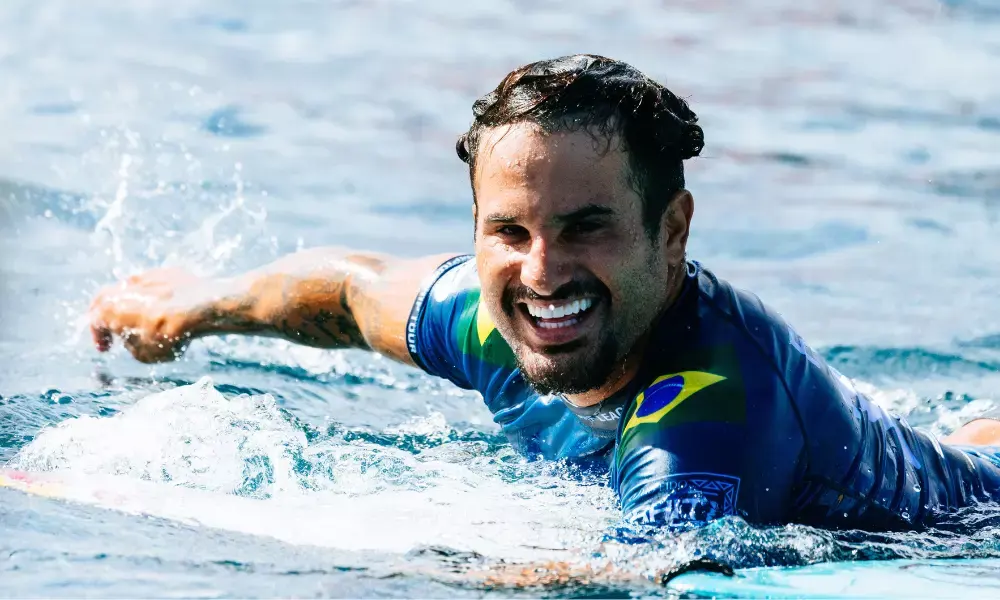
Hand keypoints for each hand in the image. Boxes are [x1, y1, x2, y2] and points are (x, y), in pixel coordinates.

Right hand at [89, 268, 209, 362]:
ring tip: (138, 320)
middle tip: (111, 328)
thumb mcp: (144, 354)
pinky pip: (155, 283)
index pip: (95, 321)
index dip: (98, 337)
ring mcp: (147, 276)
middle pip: (106, 298)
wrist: (204, 307)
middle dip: (105, 315)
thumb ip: (132, 345)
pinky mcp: (169, 272)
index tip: (105, 348)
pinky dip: (153, 295)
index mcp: (111, 308)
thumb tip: (132, 337)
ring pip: (130, 288)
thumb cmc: (172, 334)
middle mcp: (124, 288)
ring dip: (129, 303)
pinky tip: (163, 308)